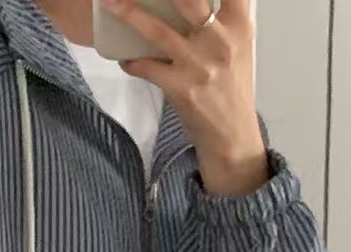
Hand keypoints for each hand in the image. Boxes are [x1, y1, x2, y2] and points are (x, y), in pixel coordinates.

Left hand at [104, 0, 268, 197]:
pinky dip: (134, 61)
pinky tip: (127, 58)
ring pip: (158, 30)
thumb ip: (225, 17)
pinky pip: (147, 67)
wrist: (232, 138)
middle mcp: (221, 40)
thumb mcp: (240, 47)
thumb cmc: (232, 90)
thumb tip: (197, 3)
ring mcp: (200, 64)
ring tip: (110, 1)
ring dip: (129, 13)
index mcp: (240, 25)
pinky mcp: (181, 88)